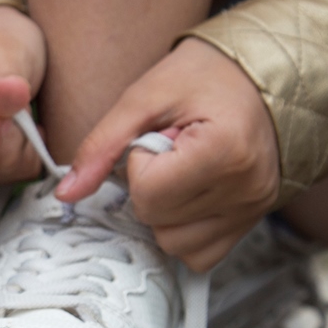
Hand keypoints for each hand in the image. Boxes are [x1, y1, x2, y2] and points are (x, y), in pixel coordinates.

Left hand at [56, 38, 279, 270]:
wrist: (261, 73)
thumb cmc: (203, 75)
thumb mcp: (144, 97)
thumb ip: (102, 146)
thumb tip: (66, 194)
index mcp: (225, 152)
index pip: (148, 193)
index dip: (138, 164)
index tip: (158, 136)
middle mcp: (247, 190)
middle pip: (158, 221)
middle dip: (150, 186)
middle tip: (172, 149)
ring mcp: (254, 210)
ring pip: (176, 245)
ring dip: (164, 212)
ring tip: (184, 169)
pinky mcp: (254, 221)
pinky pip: (201, 254)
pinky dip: (185, 229)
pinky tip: (192, 192)